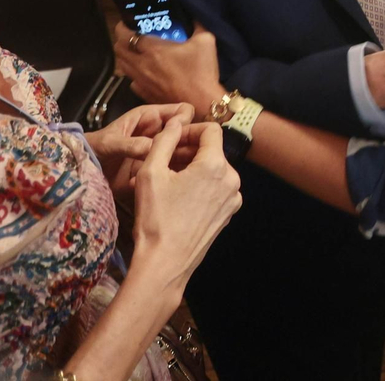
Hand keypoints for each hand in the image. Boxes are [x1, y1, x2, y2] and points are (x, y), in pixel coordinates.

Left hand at [86, 102, 195, 187]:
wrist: (82, 173)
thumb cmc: (93, 149)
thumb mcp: (109, 144)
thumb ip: (130, 144)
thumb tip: (153, 146)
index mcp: (149, 118)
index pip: (179, 112)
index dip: (185, 121)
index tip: (185, 134)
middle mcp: (157, 134)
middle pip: (184, 134)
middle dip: (191, 143)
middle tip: (197, 156)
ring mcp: (158, 153)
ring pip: (182, 154)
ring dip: (186, 161)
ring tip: (190, 171)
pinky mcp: (155, 171)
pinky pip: (172, 172)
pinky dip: (176, 177)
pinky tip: (177, 183)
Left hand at [112, 24, 222, 119]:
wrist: (203, 103)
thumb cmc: (202, 72)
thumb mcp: (206, 41)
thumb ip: (198, 24)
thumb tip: (194, 15)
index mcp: (154, 49)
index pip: (126, 34)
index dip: (123, 26)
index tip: (128, 22)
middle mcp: (143, 65)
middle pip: (118, 49)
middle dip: (121, 40)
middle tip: (131, 35)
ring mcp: (142, 81)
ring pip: (122, 66)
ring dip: (125, 57)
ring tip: (135, 52)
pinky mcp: (145, 94)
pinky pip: (132, 82)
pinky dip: (134, 75)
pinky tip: (145, 72)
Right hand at [129, 119, 242, 295]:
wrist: (165, 263)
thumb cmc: (156, 219)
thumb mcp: (151, 171)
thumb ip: (165, 139)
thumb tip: (175, 122)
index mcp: (215, 166)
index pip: (210, 130)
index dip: (189, 130)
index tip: (171, 139)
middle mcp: (232, 180)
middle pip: (213, 151)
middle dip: (189, 150)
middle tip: (165, 158)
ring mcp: (233, 199)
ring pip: (215, 170)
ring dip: (194, 167)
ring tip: (169, 178)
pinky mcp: (228, 213)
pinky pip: (217, 188)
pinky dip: (201, 185)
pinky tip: (179, 195)